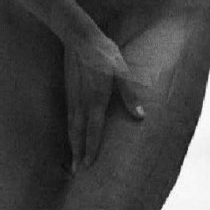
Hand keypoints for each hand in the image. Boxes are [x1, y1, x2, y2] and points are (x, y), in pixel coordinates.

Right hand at [64, 36, 144, 173]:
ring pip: (71, 127)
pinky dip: (70, 130)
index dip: (91, 149)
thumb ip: (130, 96)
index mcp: (96, 100)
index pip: (93, 131)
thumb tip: (140, 117)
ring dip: (72, 144)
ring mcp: (73, 97)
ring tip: (73, 159)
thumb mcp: (122, 72)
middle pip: (78, 134)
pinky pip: (68, 117)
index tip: (88, 166)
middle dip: (78, 154)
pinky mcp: (69, 91)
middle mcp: (82, 103)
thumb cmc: (104, 54)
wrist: (79, 37)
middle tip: (77, 172)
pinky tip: (72, 134)